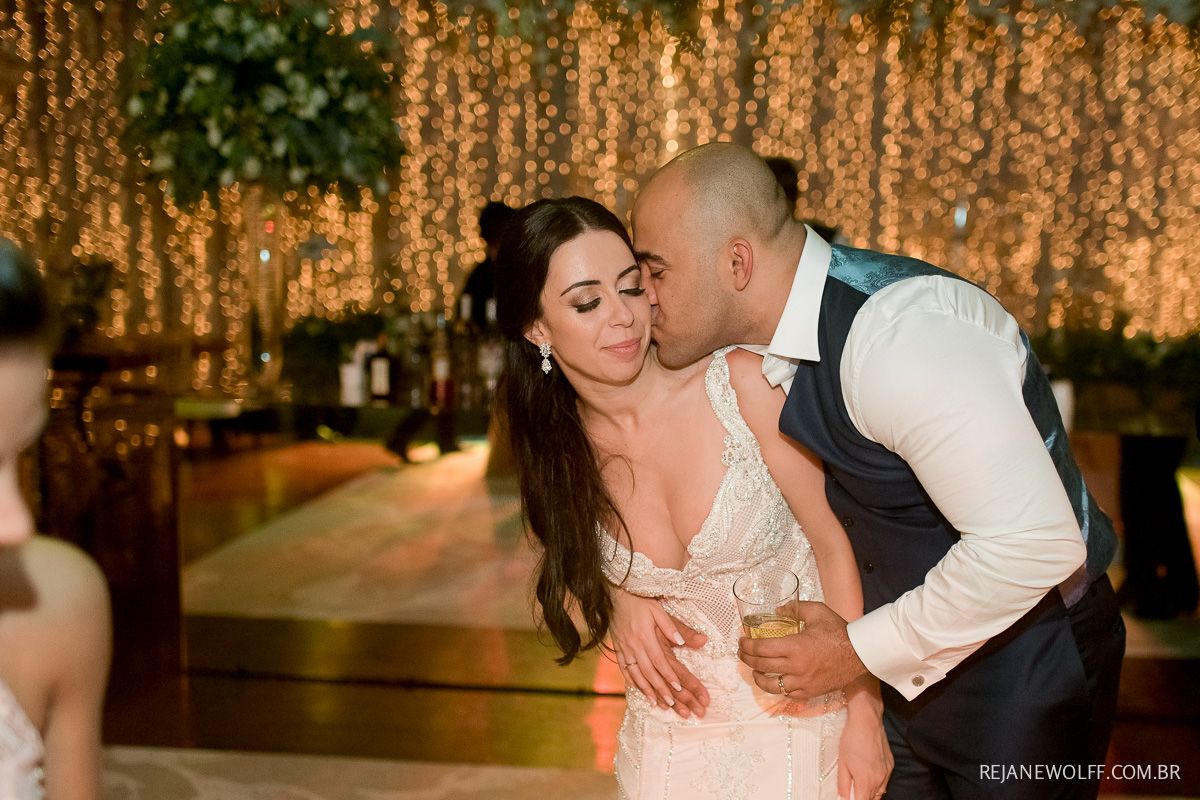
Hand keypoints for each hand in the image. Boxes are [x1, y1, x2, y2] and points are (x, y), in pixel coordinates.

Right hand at [609, 587, 709, 717]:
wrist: (614, 597)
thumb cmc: (639, 602)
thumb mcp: (657, 609)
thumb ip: (669, 626)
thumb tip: (681, 642)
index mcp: (645, 636)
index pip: (658, 660)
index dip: (668, 675)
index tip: (678, 687)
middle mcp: (634, 646)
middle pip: (648, 672)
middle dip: (660, 688)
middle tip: (672, 703)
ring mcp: (624, 649)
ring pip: (635, 674)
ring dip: (646, 690)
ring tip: (656, 703)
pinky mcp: (618, 650)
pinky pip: (624, 669)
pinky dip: (632, 681)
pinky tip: (639, 690)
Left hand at [739, 601, 867, 699]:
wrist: (860, 654)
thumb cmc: (838, 631)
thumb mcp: (816, 611)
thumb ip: (794, 608)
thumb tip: (778, 610)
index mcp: (794, 646)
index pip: (760, 648)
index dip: (746, 645)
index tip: (741, 641)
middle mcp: (795, 667)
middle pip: (761, 666)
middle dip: (746, 658)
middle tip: (742, 652)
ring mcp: (802, 682)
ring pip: (770, 685)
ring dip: (758, 677)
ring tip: (754, 671)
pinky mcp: (810, 692)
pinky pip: (787, 694)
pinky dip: (778, 688)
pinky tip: (775, 681)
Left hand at [838, 678, 891, 799]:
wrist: (867, 721)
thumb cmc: (852, 739)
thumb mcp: (842, 762)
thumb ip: (843, 783)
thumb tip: (843, 797)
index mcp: (865, 781)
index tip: (850, 797)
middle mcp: (879, 780)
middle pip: (872, 799)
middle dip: (862, 798)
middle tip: (853, 792)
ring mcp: (886, 773)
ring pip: (880, 792)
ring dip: (870, 793)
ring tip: (860, 786)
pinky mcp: (891, 765)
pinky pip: (885, 782)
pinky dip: (877, 784)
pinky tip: (869, 776)